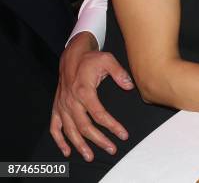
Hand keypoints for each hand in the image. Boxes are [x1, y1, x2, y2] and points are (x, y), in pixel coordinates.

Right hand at [50, 32, 133, 160]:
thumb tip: (130, 86)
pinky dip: (59, 141)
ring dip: (79, 145)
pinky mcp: (57, 107)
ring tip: (90, 156)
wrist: (72, 55)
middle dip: (99, 140)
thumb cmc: (91, 58)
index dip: (112, 126)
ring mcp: (62, 106)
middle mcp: (71, 101)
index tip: (123, 134)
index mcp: (84, 91)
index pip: (99, 114)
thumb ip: (119, 73)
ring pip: (70, 131)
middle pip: (85, 127)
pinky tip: (67, 150)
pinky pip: (55, 128)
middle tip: (111, 149)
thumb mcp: (108, 60)